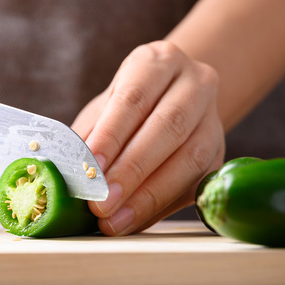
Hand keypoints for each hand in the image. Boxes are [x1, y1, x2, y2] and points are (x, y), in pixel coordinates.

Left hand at [71, 41, 224, 235]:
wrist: (174, 100)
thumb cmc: (128, 106)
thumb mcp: (105, 107)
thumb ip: (89, 135)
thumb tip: (64, 172)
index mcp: (159, 62)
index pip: (135, 98)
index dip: (112, 134)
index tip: (91, 167)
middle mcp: (195, 83)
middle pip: (168, 127)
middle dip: (131, 170)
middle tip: (101, 203)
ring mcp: (213, 119)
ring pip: (189, 159)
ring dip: (148, 196)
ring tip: (114, 220)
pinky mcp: (220, 155)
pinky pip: (194, 184)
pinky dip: (159, 207)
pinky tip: (133, 222)